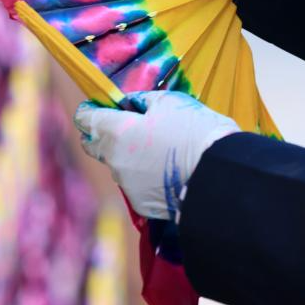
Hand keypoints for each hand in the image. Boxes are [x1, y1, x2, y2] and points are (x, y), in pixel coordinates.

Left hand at [73, 91, 239, 219]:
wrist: (219, 174)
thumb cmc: (195, 130)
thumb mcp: (168, 101)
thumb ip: (141, 101)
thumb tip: (128, 104)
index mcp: (116, 132)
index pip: (86, 120)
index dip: (89, 111)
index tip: (96, 106)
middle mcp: (114, 160)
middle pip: (94, 145)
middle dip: (100, 134)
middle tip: (119, 125)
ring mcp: (126, 184)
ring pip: (116, 165)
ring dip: (126, 155)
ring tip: (152, 147)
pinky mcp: (140, 203)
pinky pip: (134, 183)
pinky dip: (142, 175)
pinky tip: (163, 168)